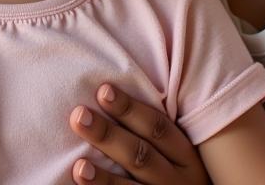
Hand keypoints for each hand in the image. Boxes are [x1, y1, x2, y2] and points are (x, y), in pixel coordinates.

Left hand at [69, 84, 208, 184]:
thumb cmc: (178, 173)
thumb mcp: (179, 154)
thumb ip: (155, 131)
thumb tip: (108, 91)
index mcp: (185, 156)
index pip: (157, 128)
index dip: (130, 109)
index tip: (103, 90)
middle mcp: (176, 180)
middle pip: (141, 156)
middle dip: (108, 136)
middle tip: (79, 115)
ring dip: (104, 179)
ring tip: (79, 167)